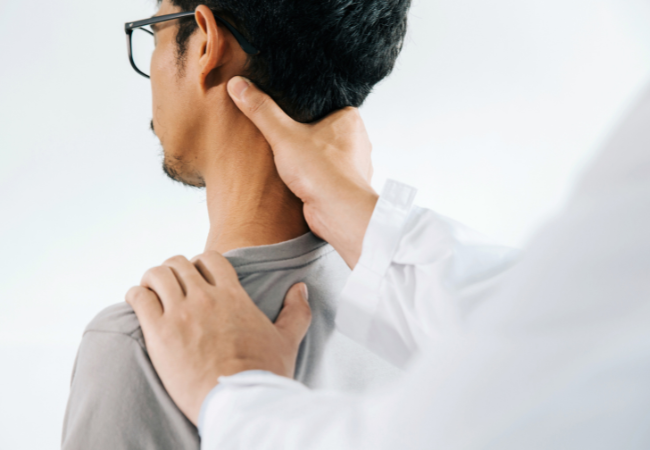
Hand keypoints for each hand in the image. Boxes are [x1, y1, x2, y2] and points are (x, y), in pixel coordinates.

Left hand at [125, 252, 311, 424]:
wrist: (239, 404)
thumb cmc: (263, 375)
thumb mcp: (287, 341)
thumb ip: (296, 311)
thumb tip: (300, 288)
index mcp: (234, 296)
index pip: (211, 258)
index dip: (201, 263)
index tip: (197, 276)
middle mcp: (206, 298)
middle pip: (179, 263)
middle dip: (174, 270)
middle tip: (172, 286)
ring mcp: (181, 314)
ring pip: (157, 275)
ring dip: (152, 279)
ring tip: (152, 291)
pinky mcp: (159, 334)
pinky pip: (139, 298)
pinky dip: (136, 295)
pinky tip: (139, 303)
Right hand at [227, 77, 378, 267]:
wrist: (338, 214)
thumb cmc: (323, 173)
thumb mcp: (284, 135)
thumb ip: (261, 111)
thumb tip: (239, 85)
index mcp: (349, 119)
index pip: (324, 103)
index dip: (303, 106)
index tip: (284, 108)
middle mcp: (356, 141)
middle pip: (323, 129)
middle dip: (304, 133)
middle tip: (282, 132)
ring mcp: (351, 166)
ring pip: (324, 154)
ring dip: (307, 157)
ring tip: (287, 155)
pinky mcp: (342, 186)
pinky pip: (323, 175)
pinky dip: (311, 176)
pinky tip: (296, 178)